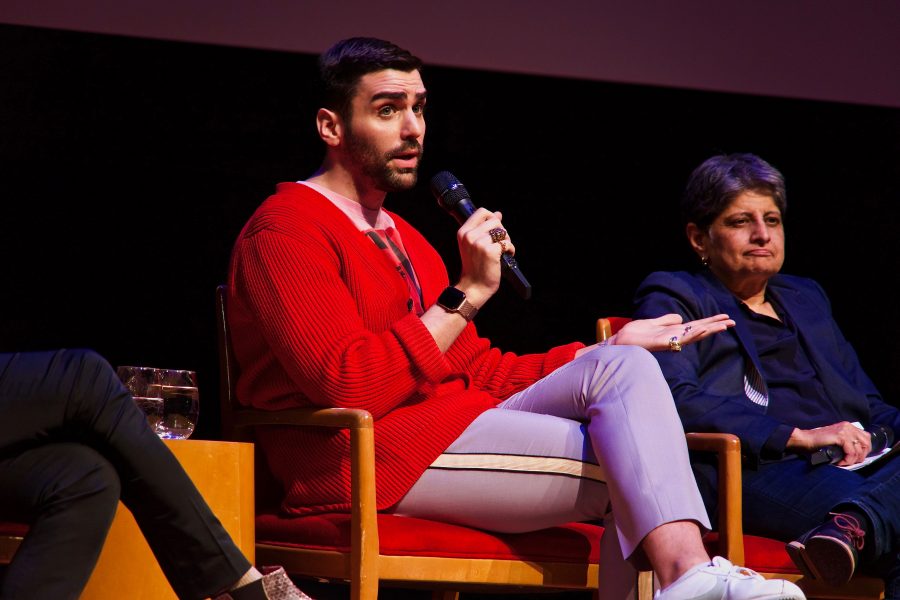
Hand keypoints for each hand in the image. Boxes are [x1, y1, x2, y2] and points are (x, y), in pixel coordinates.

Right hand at [455, 208, 515, 305]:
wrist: (473, 286)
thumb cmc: (474, 267)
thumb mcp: (472, 245)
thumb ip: (483, 228)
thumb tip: (498, 214)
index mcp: (463, 232)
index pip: (482, 212)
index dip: (492, 217)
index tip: (495, 228)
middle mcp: (470, 236)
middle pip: (495, 221)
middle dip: (501, 231)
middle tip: (499, 243)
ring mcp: (479, 243)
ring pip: (502, 232)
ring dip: (506, 241)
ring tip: (502, 250)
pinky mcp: (490, 251)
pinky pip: (507, 243)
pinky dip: (510, 250)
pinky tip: (506, 256)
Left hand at [610, 313, 734, 351]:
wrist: (620, 341)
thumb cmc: (634, 334)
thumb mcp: (653, 322)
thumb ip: (666, 320)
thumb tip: (680, 317)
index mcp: (673, 331)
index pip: (696, 325)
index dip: (710, 321)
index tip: (725, 317)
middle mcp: (674, 337)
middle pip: (699, 330)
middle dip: (715, 326)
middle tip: (733, 322)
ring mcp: (669, 341)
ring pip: (693, 335)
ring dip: (708, 330)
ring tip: (723, 325)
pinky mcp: (661, 343)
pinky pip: (679, 338)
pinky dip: (692, 334)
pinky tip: (702, 328)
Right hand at [788, 422, 871, 465]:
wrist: (806, 440)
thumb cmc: (819, 443)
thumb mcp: (837, 440)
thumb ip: (847, 441)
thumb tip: (859, 453)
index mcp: (848, 426)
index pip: (866, 438)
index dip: (864, 450)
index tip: (857, 457)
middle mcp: (848, 426)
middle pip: (866, 443)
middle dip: (861, 456)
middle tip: (851, 462)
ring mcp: (845, 430)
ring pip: (859, 449)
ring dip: (852, 460)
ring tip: (843, 463)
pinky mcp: (840, 436)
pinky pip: (851, 452)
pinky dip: (847, 460)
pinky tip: (840, 462)